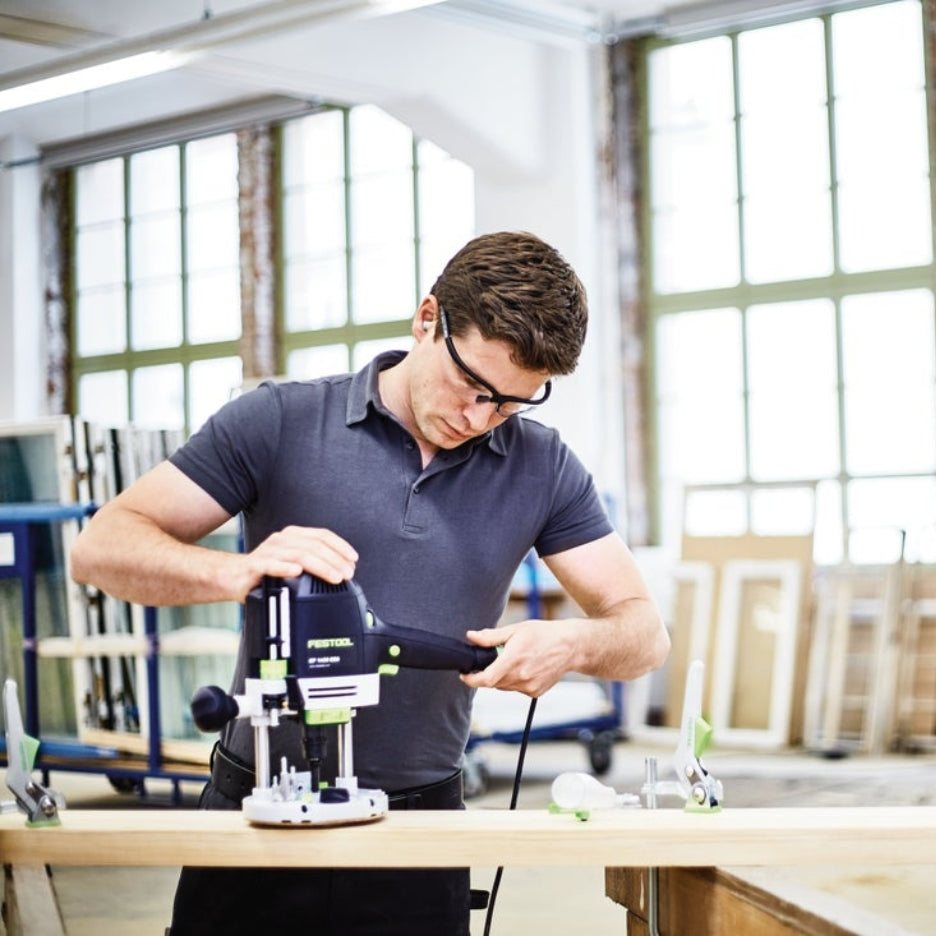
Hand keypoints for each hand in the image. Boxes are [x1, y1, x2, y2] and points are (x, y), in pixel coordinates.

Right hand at [236, 525, 357, 600]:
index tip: (353, 559)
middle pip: (314, 546)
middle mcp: (282, 540)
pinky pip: (271, 565)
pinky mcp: (255, 566)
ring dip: (321, 566)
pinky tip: (297, 572)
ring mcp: (268, 552)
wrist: (232, 577)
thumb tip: (342, 570)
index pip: (322, 535)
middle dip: (335, 560)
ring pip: (299, 555)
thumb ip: (313, 562)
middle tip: (348, 574)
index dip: (340, 546)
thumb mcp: (292, 562)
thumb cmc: (266, 571)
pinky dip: (285, 568)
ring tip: (335, 577)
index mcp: (293, 536)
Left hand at [459, 619, 576, 697]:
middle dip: (488, 673)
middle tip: (494, 659)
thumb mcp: (516, 630)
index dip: (471, 680)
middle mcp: (521, 677)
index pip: (486, 679)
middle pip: (493, 683)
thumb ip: (491, 637)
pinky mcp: (535, 692)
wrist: (570, 646)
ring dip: (501, 677)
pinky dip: (514, 681)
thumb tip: (471, 636)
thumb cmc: (544, 634)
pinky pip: (516, 689)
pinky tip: (524, 667)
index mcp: (514, 660)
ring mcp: (529, 687)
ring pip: (504, 687)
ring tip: (514, 660)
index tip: (464, 675)